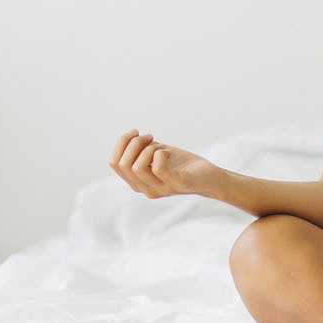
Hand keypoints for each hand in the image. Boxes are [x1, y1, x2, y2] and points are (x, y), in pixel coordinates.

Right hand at [108, 128, 222, 199]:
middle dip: (133, 142)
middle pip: (122, 164)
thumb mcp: (155, 155)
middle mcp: (145, 189)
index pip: (113, 163)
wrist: (209, 177)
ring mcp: (160, 190)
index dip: (121, 143)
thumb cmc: (181, 164)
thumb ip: (139, 151)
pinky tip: (168, 152)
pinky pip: (158, 168)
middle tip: (149, 136)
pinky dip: (160, 153)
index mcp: (137, 182)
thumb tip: (127, 138)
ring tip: (159, 145)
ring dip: (147, 148)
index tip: (135, 132)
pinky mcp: (176, 185)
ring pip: (137, 167)